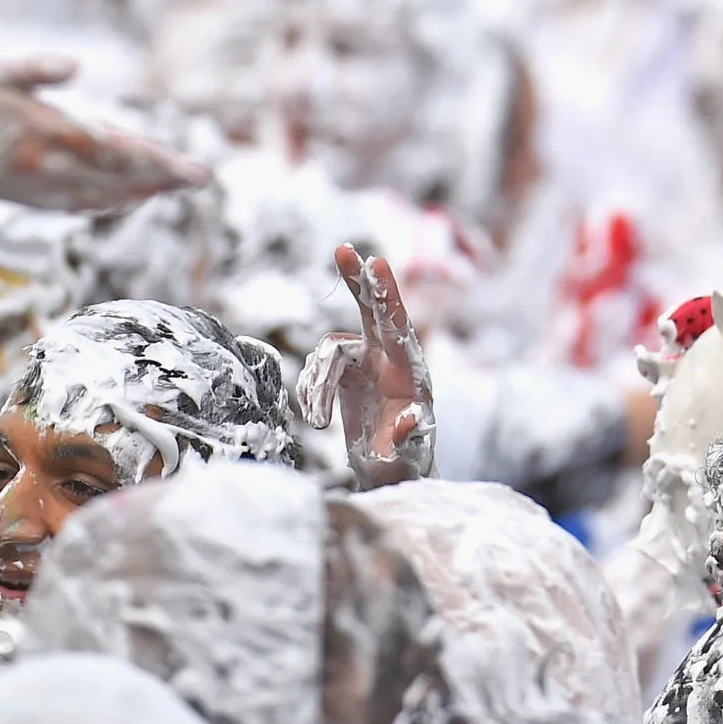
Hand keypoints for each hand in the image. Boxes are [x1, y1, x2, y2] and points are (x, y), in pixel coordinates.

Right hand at [0, 59, 209, 210]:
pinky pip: (82, 204)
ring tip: (175, 185)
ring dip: (141, 191)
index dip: (157, 162)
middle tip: (201, 178)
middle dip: (161, 179)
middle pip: (118, 179)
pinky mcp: (32, 200)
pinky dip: (111, 201)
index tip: (191, 168)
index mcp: (46, 139)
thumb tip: (76, 64)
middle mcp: (50, 172)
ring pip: (104, 195)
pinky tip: (130, 197)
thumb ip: (35, 68)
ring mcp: (42, 191)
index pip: (116, 153)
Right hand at [296, 244, 435, 486]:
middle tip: (343, 249)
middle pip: (372, 312)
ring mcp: (368, 363)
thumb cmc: (405, 465)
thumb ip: (409, 438)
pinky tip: (317, 418)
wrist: (388, 474)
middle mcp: (390, 361)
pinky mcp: (348, 372)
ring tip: (318, 422)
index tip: (376, 263)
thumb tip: (408, 420)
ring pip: (329, 352)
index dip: (386, 295)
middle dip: (358, 281)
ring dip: (317, 385)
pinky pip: (319, 367)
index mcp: (410, 373)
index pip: (398, 326)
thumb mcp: (408, 457)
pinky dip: (312, 390)